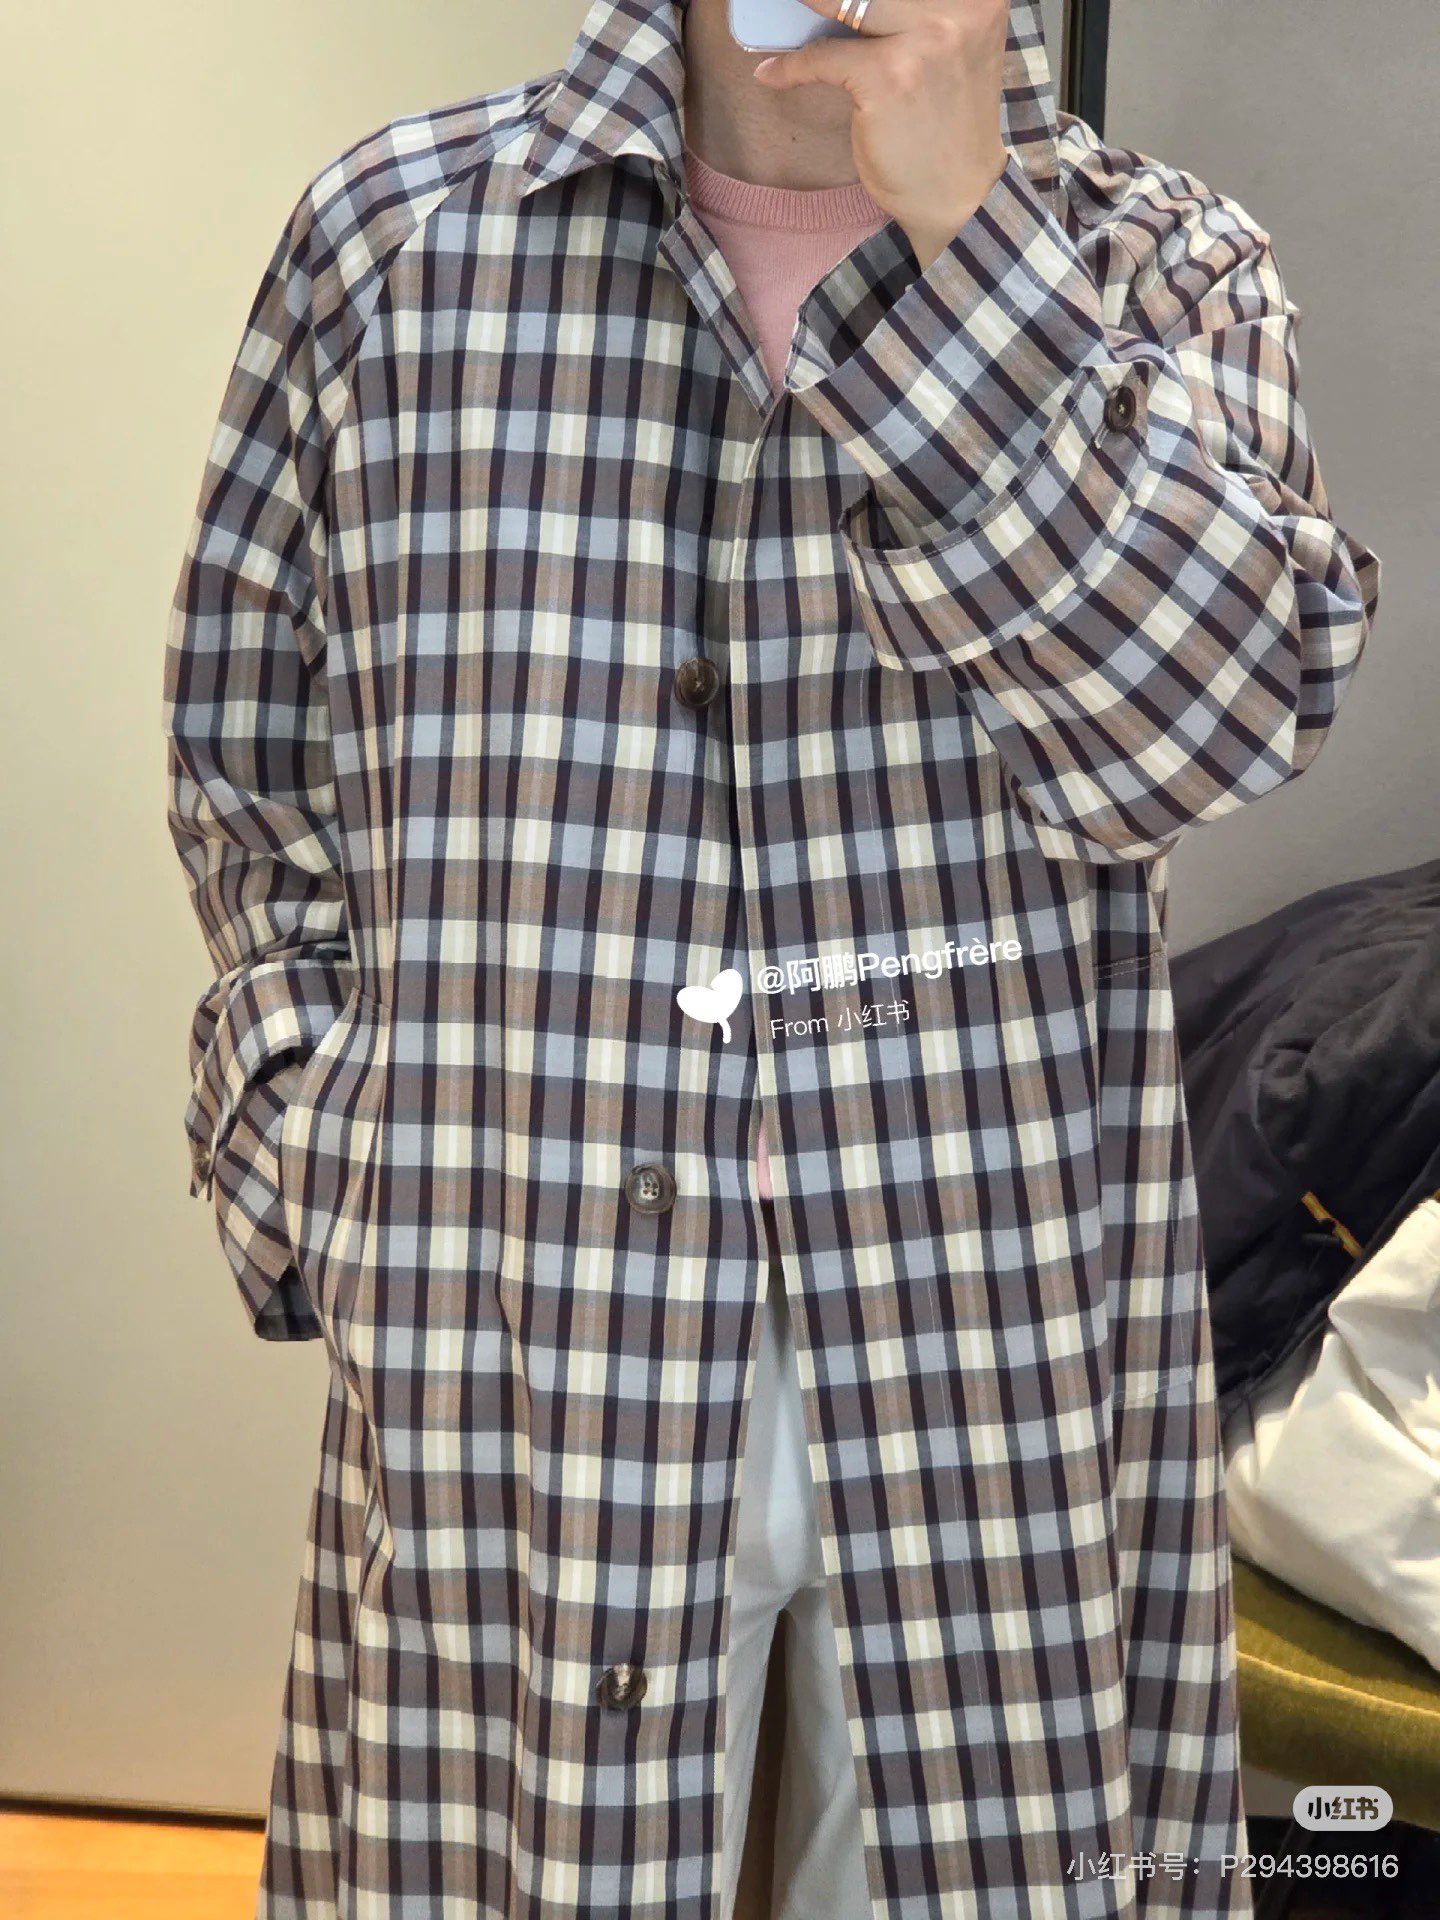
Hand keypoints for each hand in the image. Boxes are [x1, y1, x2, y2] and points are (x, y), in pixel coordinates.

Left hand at [751, 0, 1009, 271]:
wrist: (960, 196)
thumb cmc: (945, 124)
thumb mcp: (946, 49)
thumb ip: (912, 14)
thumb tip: (838, 5)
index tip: (832, 1)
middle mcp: (959, 9)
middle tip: (800, 2)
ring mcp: (925, 41)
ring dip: (806, 4)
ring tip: (778, 10)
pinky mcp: (889, 77)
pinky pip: (823, 56)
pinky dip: (792, 67)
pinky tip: (773, 73)